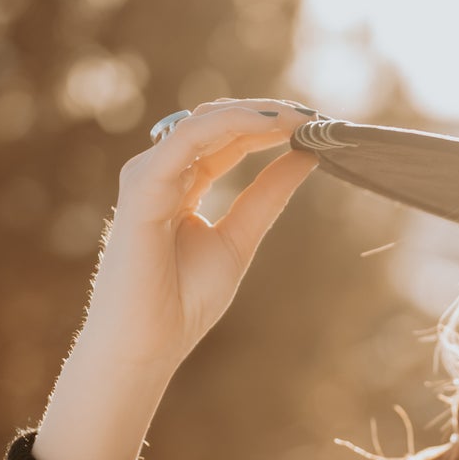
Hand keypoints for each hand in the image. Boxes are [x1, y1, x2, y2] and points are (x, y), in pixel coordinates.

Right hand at [84, 96, 320, 373]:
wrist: (146, 346)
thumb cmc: (182, 304)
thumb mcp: (239, 240)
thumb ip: (267, 197)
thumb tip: (306, 157)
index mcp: (181, 185)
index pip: (226, 138)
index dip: (270, 127)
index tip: (316, 125)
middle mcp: (160, 172)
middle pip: (216, 122)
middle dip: (267, 113)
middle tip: (315, 116)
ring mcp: (147, 176)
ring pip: (202, 122)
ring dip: (254, 113)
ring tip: (300, 117)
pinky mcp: (142, 186)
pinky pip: (188, 139)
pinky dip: (230, 125)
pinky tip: (269, 126)